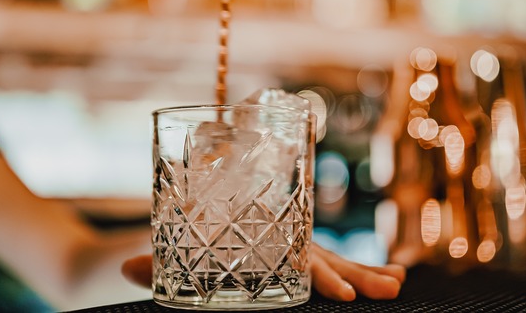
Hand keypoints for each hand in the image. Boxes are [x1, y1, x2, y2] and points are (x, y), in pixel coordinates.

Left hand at [121, 243, 405, 301]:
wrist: (161, 230)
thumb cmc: (169, 239)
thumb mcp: (169, 251)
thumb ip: (156, 263)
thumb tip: (128, 268)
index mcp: (257, 235)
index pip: (296, 256)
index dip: (320, 275)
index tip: (343, 295)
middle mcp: (277, 240)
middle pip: (322, 258)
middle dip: (356, 275)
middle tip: (391, 288)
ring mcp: (286, 248)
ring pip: (330, 260)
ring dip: (361, 273)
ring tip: (397, 283)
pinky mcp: (287, 257)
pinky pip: (323, 264)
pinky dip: (350, 270)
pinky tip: (383, 279)